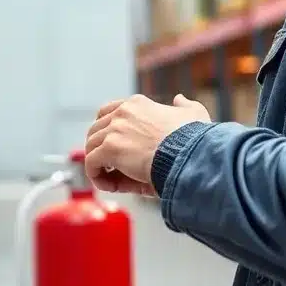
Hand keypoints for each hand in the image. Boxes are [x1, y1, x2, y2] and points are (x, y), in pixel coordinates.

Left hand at [84, 93, 210, 195]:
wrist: (189, 155)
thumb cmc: (194, 140)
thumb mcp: (194, 114)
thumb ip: (184, 106)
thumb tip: (179, 99)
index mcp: (138, 104)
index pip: (110, 112)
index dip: (109, 132)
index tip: (116, 149)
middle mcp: (123, 112)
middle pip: (95, 129)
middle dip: (100, 149)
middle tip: (111, 167)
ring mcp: (115, 129)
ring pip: (91, 147)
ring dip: (98, 165)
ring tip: (113, 180)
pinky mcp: (110, 148)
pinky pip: (91, 163)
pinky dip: (97, 176)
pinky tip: (111, 185)